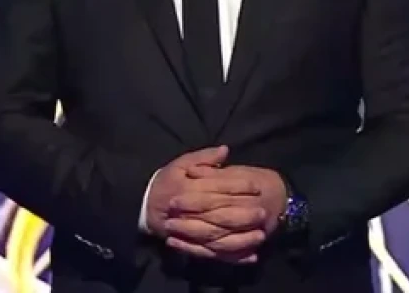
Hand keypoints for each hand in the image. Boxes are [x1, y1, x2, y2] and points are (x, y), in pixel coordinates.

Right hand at [145, 147, 266, 262]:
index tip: (256, 186)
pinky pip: (215, 254)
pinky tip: (250, 257)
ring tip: (260, 236)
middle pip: (219, 215)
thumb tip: (225, 150)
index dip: (238, 187)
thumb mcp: (180, 164)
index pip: (218, 188)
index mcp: (188, 189)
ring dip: (240, 240)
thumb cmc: (166, 182)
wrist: (146, 207)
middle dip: (242, 215)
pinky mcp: (194, 247)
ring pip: (218, 238)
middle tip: (263, 212)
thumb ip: (203, 158)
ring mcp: (191, 233)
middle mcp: (190, 213)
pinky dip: (232, 257)